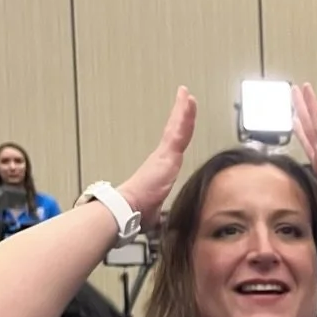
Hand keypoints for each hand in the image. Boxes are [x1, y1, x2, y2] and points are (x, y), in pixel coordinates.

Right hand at [118, 87, 197, 227]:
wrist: (128, 209)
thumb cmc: (137, 210)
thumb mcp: (153, 210)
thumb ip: (156, 211)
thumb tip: (154, 221)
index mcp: (161, 168)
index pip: (173, 144)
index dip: (178, 130)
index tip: (180, 118)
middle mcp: (162, 159)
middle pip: (176, 131)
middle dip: (181, 114)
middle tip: (185, 98)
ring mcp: (164, 155)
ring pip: (178, 128)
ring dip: (184, 110)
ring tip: (187, 95)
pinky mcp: (167, 155)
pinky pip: (179, 131)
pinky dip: (184, 116)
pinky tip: (188, 104)